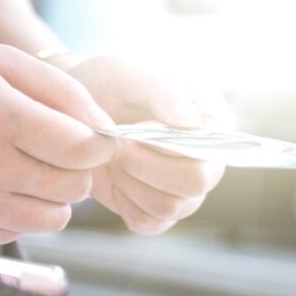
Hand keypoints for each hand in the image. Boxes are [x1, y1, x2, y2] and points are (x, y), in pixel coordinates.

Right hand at [0, 40, 114, 245]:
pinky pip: (19, 231)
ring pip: (54, 219)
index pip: (82, 149)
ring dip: (55, 195)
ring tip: (32, 167)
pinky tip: (1, 183)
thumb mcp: (3, 62)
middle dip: (78, 168)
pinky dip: (23, 211)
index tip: (93, 137)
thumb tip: (109, 131)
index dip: (100, 144)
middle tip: (57, 149)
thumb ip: (64, 91)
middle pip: (74, 187)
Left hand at [66, 56, 231, 234]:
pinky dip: (124, 202)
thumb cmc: (113, 83)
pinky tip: (115, 175)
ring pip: (168, 207)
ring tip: (113, 154)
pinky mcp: (159, 211)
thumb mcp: (132, 72)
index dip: (172, 148)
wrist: (79, 107)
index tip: (136, 128)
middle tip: (116, 143)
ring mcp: (186, 190)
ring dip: (130, 182)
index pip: (212, 152)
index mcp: (216, 124)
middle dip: (146, 166)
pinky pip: (148, 223)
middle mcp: (208, 161)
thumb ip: (164, 93)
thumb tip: (191, 127)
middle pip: (194, 185)